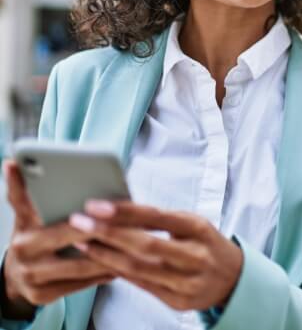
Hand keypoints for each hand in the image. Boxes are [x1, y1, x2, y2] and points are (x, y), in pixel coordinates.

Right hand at [1, 160, 114, 318]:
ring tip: (133, 242)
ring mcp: (34, 278)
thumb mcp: (25, 212)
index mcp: (25, 229)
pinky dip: (102, 274)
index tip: (100, 209)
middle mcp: (26, 254)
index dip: (80, 214)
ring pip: (81, 265)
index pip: (54, 216)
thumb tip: (11, 162)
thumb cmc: (31, 235)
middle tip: (129, 222)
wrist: (13, 275)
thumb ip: (23, 190)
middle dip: (102, 231)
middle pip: (73, 240)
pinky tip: (121, 264)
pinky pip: (81, 284)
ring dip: (109, 255)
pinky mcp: (44, 296)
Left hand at [69, 200, 243, 311]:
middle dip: (108, 233)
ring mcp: (187, 282)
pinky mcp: (179, 302)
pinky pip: (142, 286)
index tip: (97, 205)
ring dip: (106, 255)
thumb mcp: (191, 222)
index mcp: (198, 228)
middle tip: (80, 222)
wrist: (233, 277)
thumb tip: (119, 209)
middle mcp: (195, 256)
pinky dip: (119, 272)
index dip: (126, 211)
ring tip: (83, 242)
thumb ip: (160, 219)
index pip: (158, 217)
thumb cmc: (205, 242)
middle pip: (145, 245)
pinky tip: (101, 261)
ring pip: (139, 269)